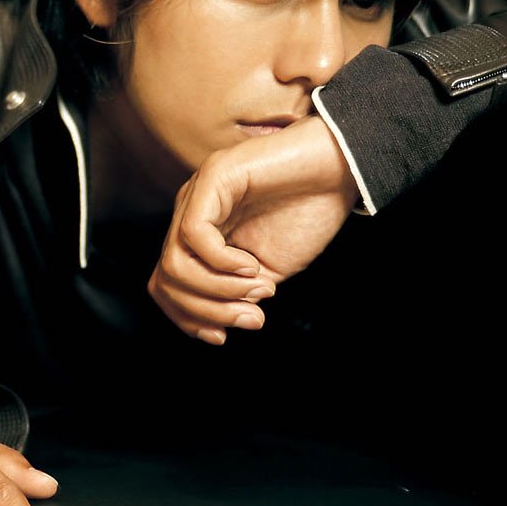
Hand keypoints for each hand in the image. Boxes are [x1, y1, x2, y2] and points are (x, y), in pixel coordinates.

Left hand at [148, 115, 358, 343]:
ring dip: (216, 290)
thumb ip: (239, 294)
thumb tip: (221, 321)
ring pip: (174, 262)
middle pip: (165, 279)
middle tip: (249, 317)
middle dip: (205, 312)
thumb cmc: (308, 212)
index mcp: (200, 236)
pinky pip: (195, 234)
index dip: (187, 319)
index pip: (167, 285)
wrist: (340, 168)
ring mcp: (197, 193)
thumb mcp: (268, 270)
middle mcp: (190, 213)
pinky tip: (251, 265)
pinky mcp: (213, 177)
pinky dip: (222, 262)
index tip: (221, 337)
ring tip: (256, 289)